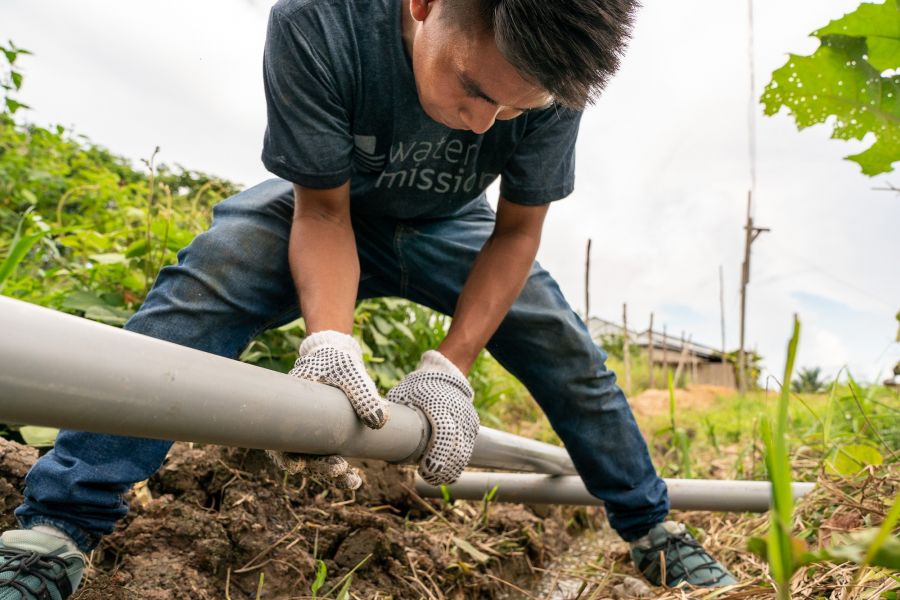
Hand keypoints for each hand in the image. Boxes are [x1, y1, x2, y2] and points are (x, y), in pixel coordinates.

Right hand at [267, 330, 387, 489]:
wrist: (337, 355)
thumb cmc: (336, 361)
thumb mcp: (350, 372)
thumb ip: (364, 394)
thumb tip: (380, 421)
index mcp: (291, 409)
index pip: (279, 440)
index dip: (285, 457)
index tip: (299, 465)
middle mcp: (297, 425)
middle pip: (300, 456)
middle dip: (318, 468)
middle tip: (339, 470)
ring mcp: (312, 432)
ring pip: (316, 460)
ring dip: (332, 473)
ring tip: (354, 481)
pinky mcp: (327, 435)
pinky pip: (329, 456)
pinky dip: (341, 468)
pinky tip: (355, 478)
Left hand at [387, 350, 479, 484]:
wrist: (444, 374)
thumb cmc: (416, 388)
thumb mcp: (401, 396)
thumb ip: (391, 416)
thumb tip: (373, 439)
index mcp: (439, 404)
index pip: (445, 433)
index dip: (437, 454)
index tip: (425, 469)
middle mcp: (458, 413)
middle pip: (457, 449)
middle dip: (444, 469)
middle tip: (428, 478)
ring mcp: (468, 420)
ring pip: (465, 453)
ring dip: (451, 470)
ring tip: (435, 479)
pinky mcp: (472, 427)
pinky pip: (467, 450)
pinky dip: (457, 463)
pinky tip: (445, 473)